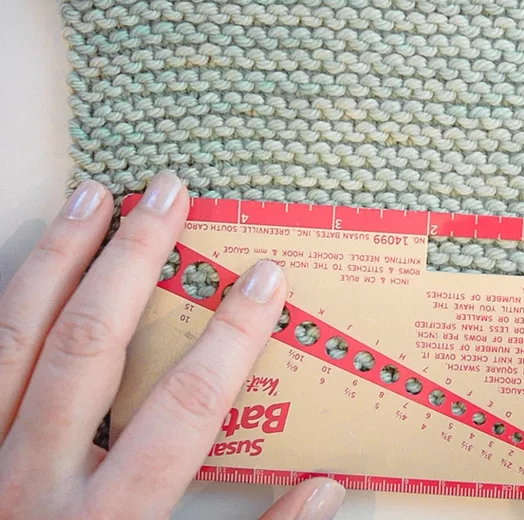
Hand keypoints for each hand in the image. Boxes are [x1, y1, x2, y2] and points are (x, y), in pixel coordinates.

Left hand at [0, 172, 344, 519]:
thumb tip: (330, 488)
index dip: (231, 338)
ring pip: (13, 340)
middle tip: (168, 196)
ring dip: (55, 260)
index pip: (184, 410)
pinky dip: (2, 302)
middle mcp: (33, 481)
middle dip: (134, 261)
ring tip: (91, 198)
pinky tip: (24, 260)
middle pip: (89, 348)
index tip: (265, 279)